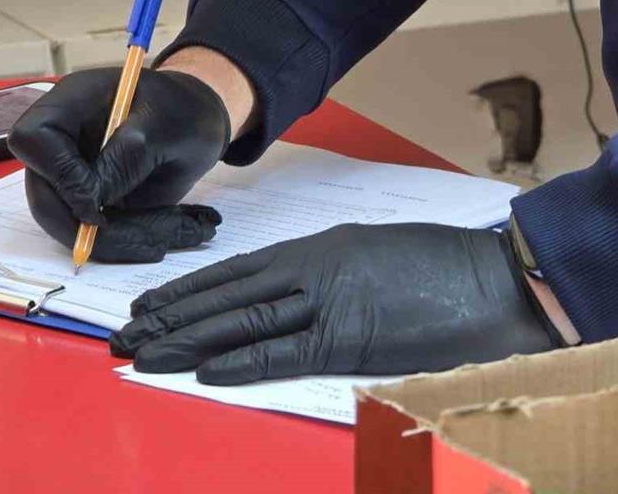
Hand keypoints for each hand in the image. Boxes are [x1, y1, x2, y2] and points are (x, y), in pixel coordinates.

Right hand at [8, 67, 229, 262]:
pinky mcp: (88, 200)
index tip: (97, 199)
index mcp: (71, 104)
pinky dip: (125, 241)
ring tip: (165, 236)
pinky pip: (91, 232)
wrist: (197, 123)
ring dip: (113, 240)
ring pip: (65, 221)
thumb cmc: (182, 109)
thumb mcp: (165, 126)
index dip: (58, 173)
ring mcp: (71, 173)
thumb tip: (90, 202)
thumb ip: (127, 157)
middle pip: (42, 191)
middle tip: (140, 237)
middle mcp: (62, 141)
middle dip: (83, 225)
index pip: (33, 139)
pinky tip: (164, 234)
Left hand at [109, 223, 565, 383]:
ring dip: (188, 338)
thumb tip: (297, 298)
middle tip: (122, 334)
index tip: (151, 303)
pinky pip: (284, 352)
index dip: (189, 290)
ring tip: (142, 352)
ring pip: (242, 321)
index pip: (237, 271)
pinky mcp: (351, 337)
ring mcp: (329, 301)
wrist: (494, 277)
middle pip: (227, 295)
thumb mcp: (376, 257)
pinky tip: (202, 369)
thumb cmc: (443, 268)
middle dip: (172, 316)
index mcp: (319, 249)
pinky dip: (241, 361)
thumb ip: (332, 276)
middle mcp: (313, 269)